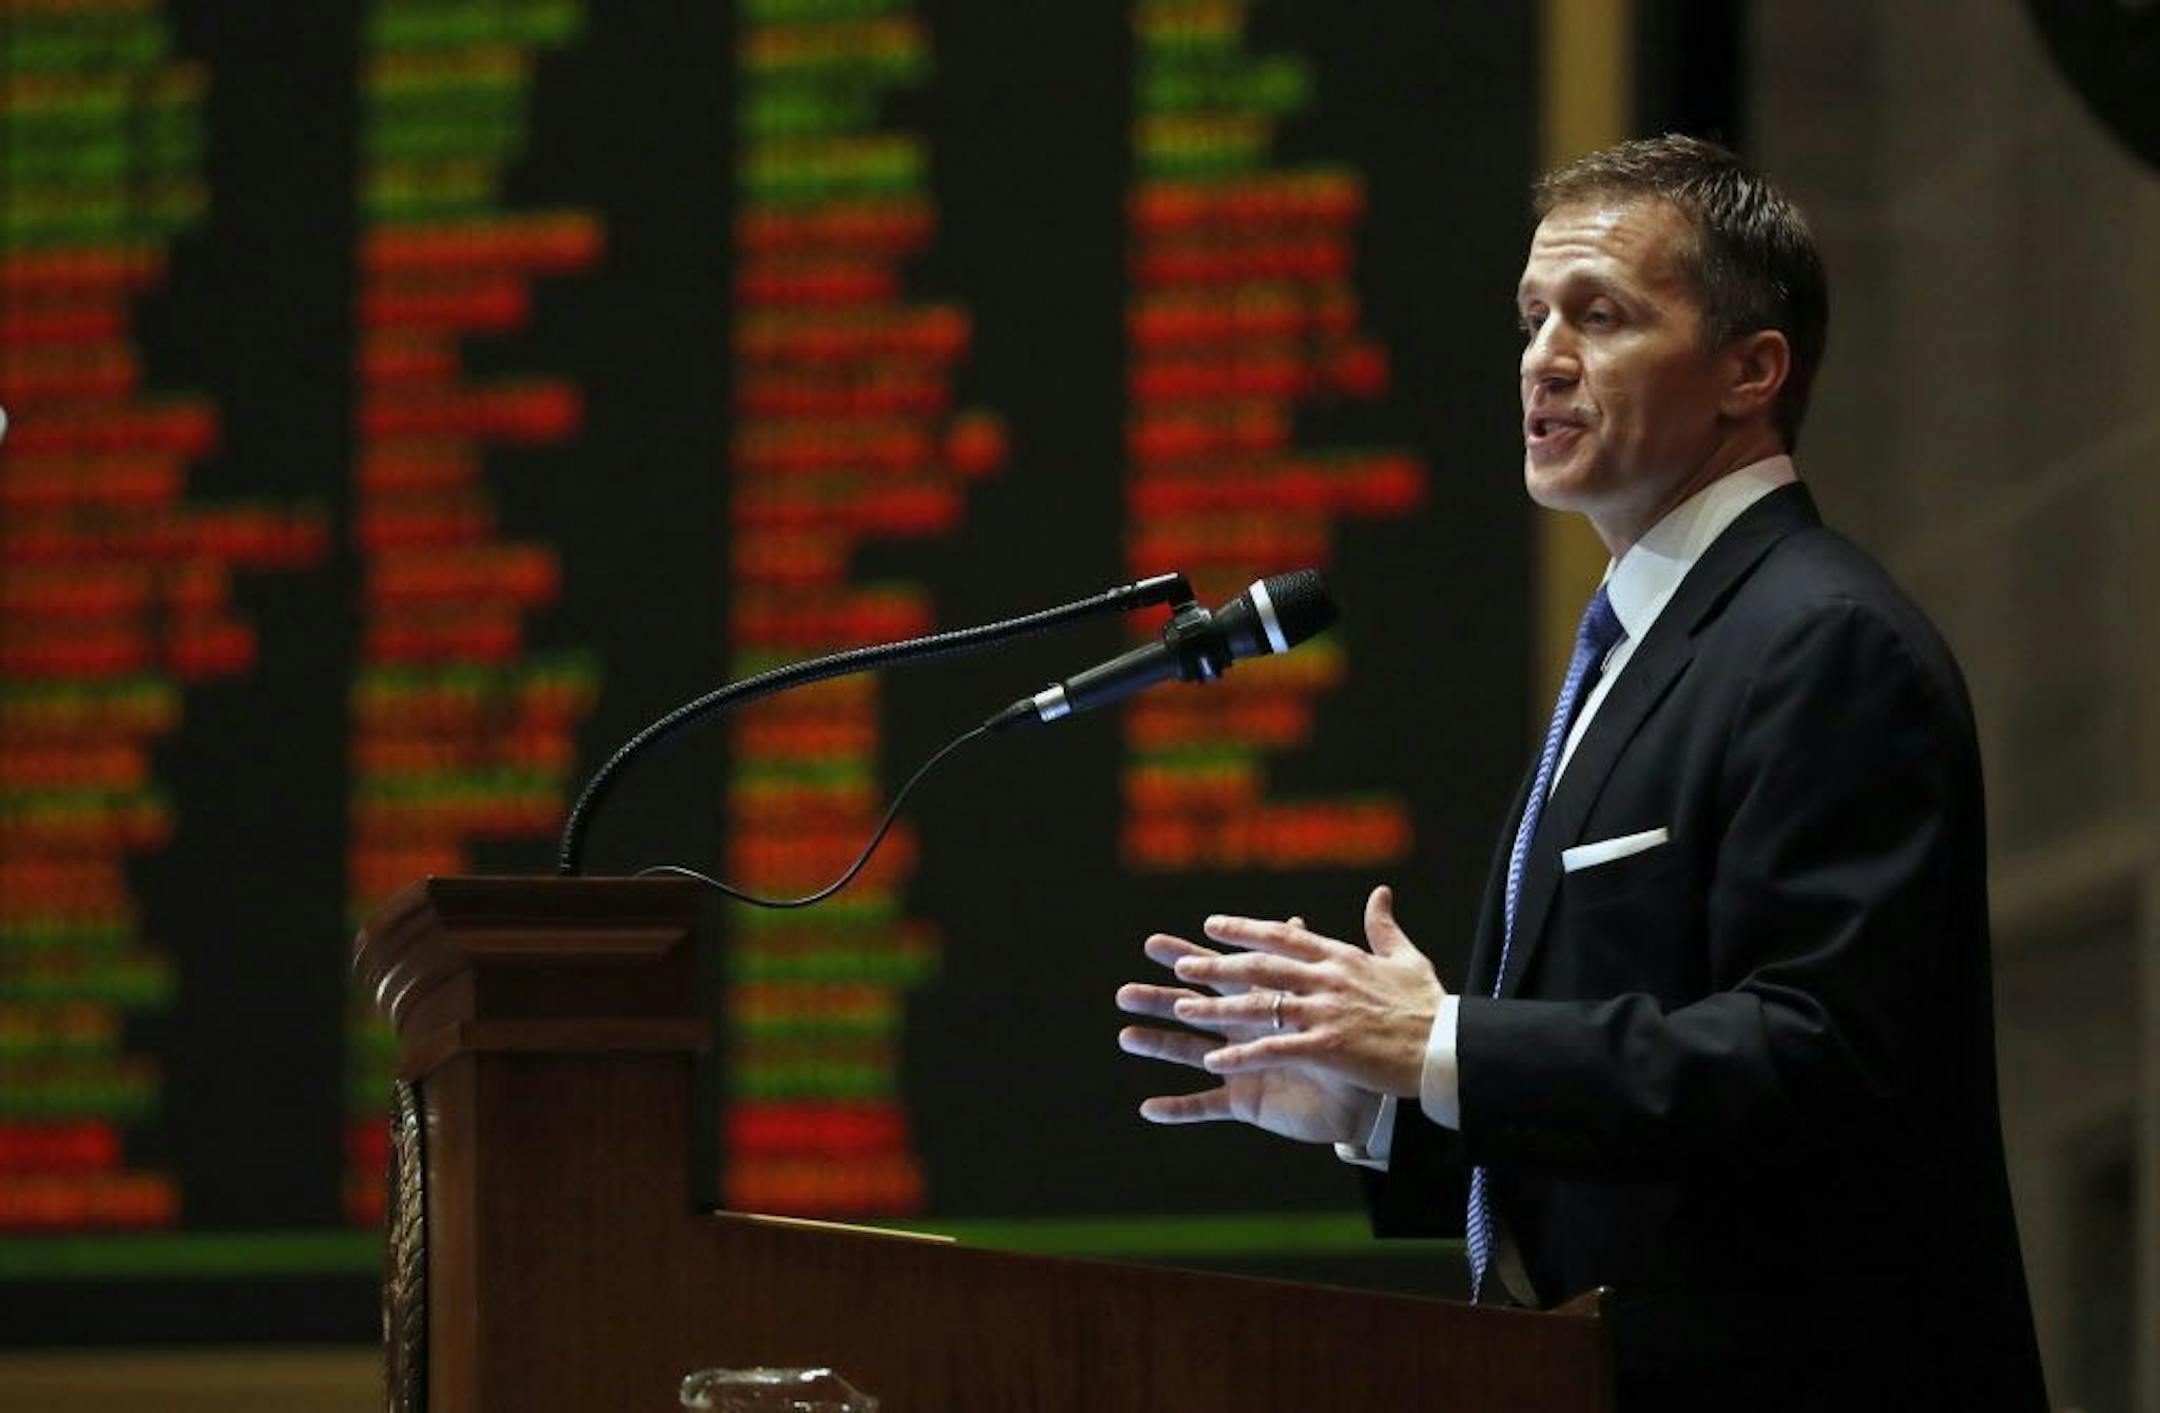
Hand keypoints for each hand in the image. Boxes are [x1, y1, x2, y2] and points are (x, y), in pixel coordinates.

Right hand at [1118, 920, 1379, 1144]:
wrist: (1368, 1093)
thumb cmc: (1349, 1041)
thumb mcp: (1325, 998)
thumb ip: (1302, 963)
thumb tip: (1294, 920)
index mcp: (1258, 1002)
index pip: (1215, 973)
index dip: (1185, 958)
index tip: (1152, 944)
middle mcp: (1240, 1031)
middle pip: (1191, 1009)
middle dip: (1157, 1000)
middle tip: (1123, 992)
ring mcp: (1237, 1066)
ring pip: (1188, 1053)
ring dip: (1157, 1045)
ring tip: (1125, 1036)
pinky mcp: (1243, 1100)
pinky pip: (1206, 1107)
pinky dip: (1178, 1109)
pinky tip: (1148, 1108)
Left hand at [1165, 885, 1443, 1098]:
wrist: (1449, 1048)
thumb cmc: (1430, 1007)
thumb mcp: (1407, 959)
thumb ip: (1384, 928)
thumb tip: (1381, 893)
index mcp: (1342, 957)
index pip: (1284, 935)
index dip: (1246, 929)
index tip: (1213, 925)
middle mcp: (1327, 979)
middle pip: (1261, 966)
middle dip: (1217, 964)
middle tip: (1180, 963)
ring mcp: (1326, 1013)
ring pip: (1259, 1005)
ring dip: (1217, 1006)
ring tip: (1181, 1006)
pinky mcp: (1328, 1048)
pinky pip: (1274, 1049)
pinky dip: (1242, 1054)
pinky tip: (1214, 1062)